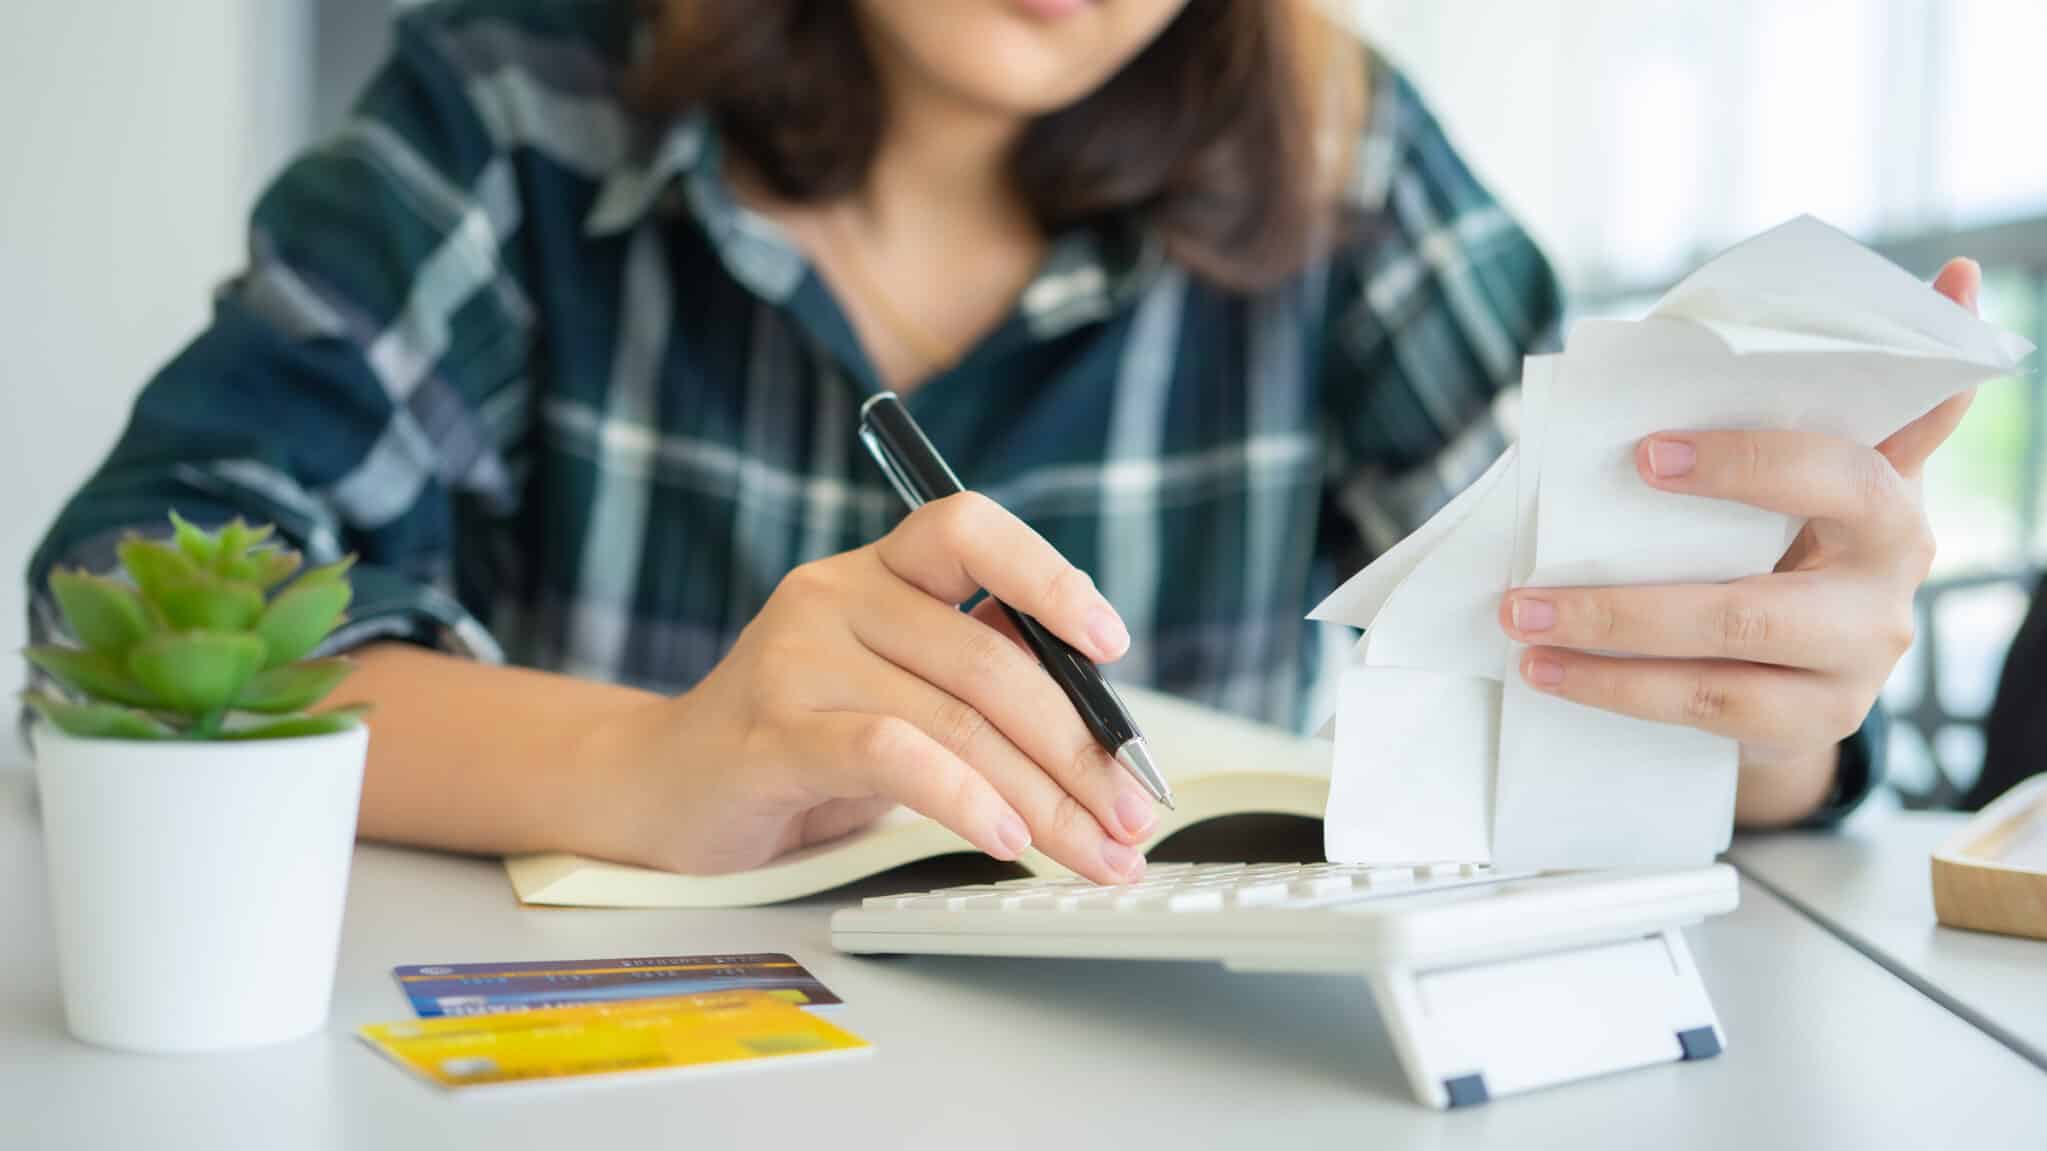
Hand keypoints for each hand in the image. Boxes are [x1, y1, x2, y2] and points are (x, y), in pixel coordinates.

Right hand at [578, 492, 1155, 882]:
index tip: (1112, 645)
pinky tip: (1007, 838)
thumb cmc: (801, 740)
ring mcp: (795, 660)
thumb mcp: (896, 690)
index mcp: (876, 570)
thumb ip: (977, 679)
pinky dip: (964, 800)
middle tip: (1133, 810)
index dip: (1049, 576)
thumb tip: (1102, 724)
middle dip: (1081, 747)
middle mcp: (834, 595)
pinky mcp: (769, 734)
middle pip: (990, 658)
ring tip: (1095, 848)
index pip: (968, 529)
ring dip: (1045, 794)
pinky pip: (892, 756)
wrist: (664, 788)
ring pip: (955, 716)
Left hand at [1497, 259, 1982, 824]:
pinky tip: (1550, 673)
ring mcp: (1862, 660)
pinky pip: (1708, 708)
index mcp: (1890, 496)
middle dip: (1632, 594)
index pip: (1835, 468)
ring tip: (1518, 621)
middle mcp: (1893, 578)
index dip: (1747, 462)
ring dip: (1610, 640)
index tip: (1646, 452)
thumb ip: (1805, 395)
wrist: (1818, 652)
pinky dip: (1620, 691)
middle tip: (1525, 584)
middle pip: (1756, 597)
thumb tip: (1935, 278)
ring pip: (1725, 652)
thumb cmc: (1789, 529)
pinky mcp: (1819, 719)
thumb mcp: (1805, 465)